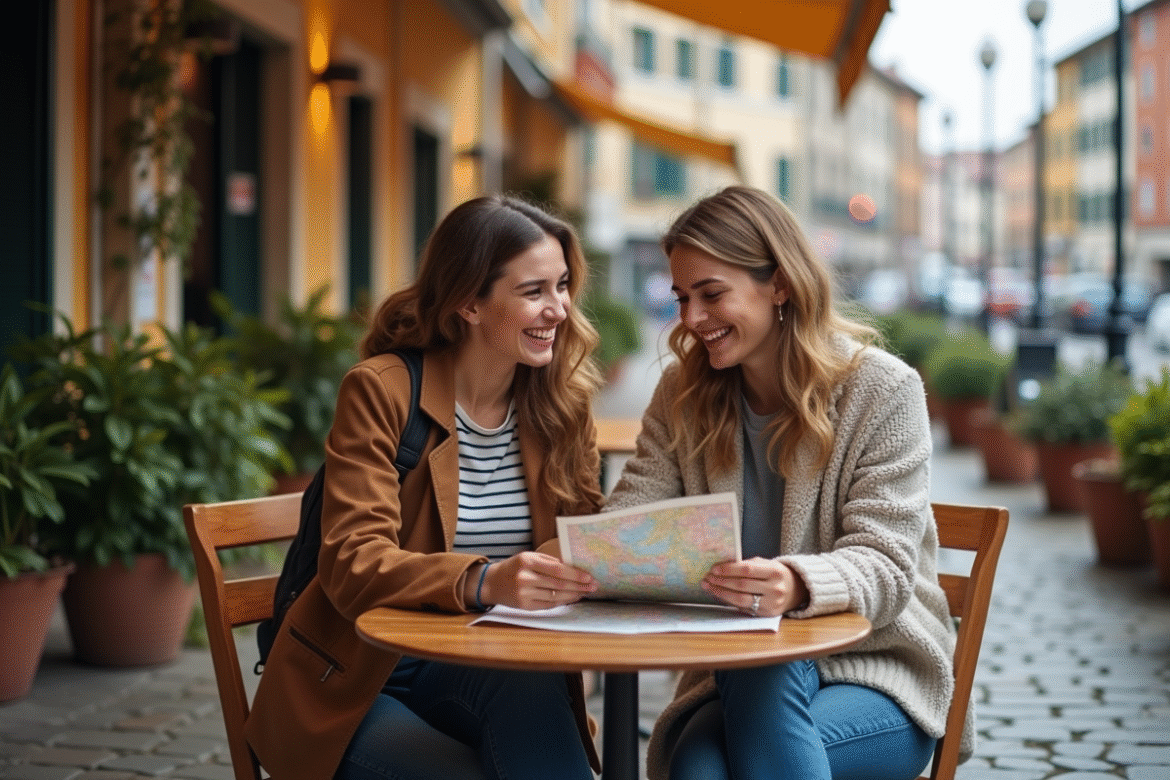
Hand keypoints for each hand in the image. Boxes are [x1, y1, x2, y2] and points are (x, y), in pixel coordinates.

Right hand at [479, 551, 596, 609]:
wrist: (492, 583)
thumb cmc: (515, 567)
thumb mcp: (528, 557)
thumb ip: (549, 561)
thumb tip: (574, 567)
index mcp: (526, 561)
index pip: (557, 569)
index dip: (575, 574)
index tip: (589, 576)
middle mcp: (524, 578)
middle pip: (558, 584)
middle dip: (579, 586)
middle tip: (593, 586)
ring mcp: (524, 594)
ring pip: (555, 596)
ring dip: (574, 595)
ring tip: (586, 592)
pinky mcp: (524, 606)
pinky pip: (549, 605)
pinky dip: (563, 602)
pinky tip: (572, 598)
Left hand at [702, 557, 808, 616]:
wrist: (796, 591)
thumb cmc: (776, 574)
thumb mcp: (766, 564)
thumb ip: (747, 565)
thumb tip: (721, 568)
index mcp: (775, 572)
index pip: (747, 570)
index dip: (728, 569)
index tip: (714, 568)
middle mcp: (775, 589)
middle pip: (742, 586)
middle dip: (721, 581)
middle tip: (707, 578)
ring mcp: (771, 604)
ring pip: (741, 600)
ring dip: (721, 593)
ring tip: (709, 586)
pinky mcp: (766, 615)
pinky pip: (743, 608)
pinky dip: (729, 601)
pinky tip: (720, 595)